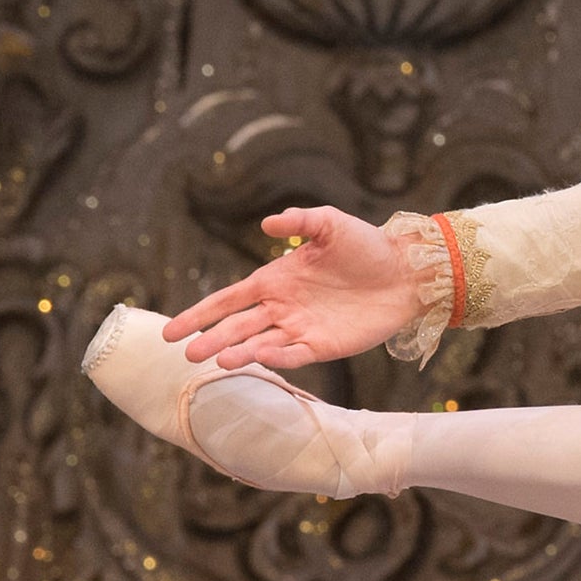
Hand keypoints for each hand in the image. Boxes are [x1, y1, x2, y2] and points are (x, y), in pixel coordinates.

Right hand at [164, 207, 419, 369]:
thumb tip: (266, 221)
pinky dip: (278, 357)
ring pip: (260, 344)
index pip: (226, 301)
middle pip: (237, 327)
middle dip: (211, 339)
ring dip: (240, 352)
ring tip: (219, 360)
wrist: (409, 271)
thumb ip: (299, 220)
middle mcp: (282, 307)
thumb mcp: (330, 224)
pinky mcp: (325, 345)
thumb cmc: (367, 245)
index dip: (198, 315)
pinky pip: (295, 354)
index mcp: (274, 280)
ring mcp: (301, 328)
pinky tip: (262, 356)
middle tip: (187, 353)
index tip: (171, 331)